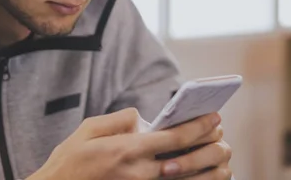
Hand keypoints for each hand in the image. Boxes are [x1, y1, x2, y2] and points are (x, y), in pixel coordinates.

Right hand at [26, 108, 222, 179]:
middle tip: (221, 133)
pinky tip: (201, 175)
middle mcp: (139, 173)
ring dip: (207, 168)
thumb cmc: (69, 161)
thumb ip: (120, 119)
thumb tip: (143, 119)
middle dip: (209, 145)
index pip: (175, 138)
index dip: (199, 126)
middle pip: (186, 159)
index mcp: (128, 150)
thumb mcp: (88, 129)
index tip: (214, 116)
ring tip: (219, 156)